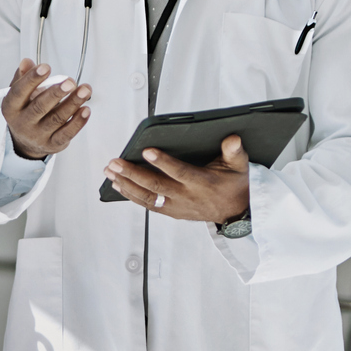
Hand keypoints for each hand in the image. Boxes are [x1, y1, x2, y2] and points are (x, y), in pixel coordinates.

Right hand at [2, 59, 92, 159]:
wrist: (27, 141)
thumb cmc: (25, 111)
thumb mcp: (19, 94)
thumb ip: (23, 77)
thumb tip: (26, 62)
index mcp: (11, 108)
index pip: (19, 92)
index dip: (31, 79)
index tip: (45, 67)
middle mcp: (23, 123)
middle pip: (39, 107)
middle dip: (56, 93)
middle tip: (69, 82)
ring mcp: (38, 135)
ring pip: (57, 119)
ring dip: (73, 103)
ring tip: (84, 90)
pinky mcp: (53, 144)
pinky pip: (67, 133)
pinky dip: (78, 122)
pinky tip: (85, 109)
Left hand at [104, 134, 250, 222]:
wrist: (236, 211)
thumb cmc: (234, 185)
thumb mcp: (239, 166)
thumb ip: (234, 151)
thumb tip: (233, 139)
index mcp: (202, 183)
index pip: (180, 172)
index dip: (163, 163)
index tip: (147, 151)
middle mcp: (187, 197)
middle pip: (156, 186)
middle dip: (133, 174)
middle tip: (116, 163)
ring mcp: (177, 206)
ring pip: (148, 198)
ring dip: (127, 185)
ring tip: (111, 172)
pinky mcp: (172, 211)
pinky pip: (148, 205)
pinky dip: (131, 196)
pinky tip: (118, 185)